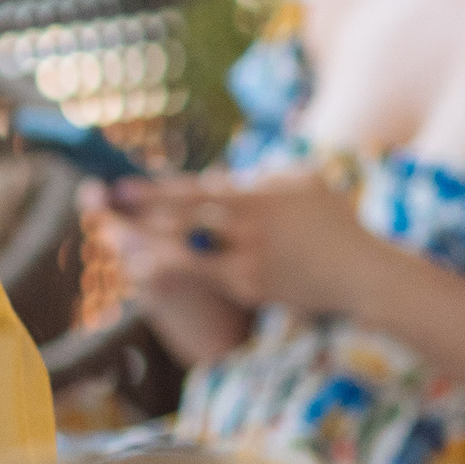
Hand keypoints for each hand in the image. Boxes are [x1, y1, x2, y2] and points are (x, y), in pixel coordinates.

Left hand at [105, 169, 387, 320]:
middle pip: (179, 222)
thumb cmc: (334, 222)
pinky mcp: (249, 287)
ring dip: (143, 244)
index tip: (119, 186)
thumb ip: (261, 177)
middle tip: (99, 208)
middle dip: (135, 216)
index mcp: (257, 198)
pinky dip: (170, 268)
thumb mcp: (304, 183)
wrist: (364, 274)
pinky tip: (143, 264)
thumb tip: (218, 177)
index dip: (154, 191)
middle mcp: (249, 228)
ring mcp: (248, 260)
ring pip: (182, 253)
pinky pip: (198, 276)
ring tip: (114, 236)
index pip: (195, 192)